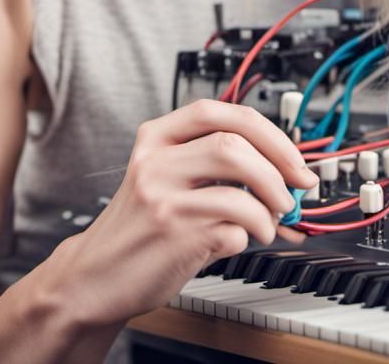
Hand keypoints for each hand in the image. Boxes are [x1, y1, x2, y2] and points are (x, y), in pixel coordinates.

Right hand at [50, 98, 318, 326]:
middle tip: (295, 190)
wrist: (94, 276)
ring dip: (270, 205)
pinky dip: (251, 234)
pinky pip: (233, 227)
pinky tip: (243, 239)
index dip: (268, 131)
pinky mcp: (173, 235)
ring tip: (272, 220)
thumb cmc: (142, 227)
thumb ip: (216, 167)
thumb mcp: (168, 179)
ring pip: (238, 185)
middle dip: (279, 166)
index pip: (220, 111)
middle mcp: (156, 161)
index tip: (293, 157)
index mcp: (157, 137)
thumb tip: (286, 174)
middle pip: (234, 143)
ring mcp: (163, 197)